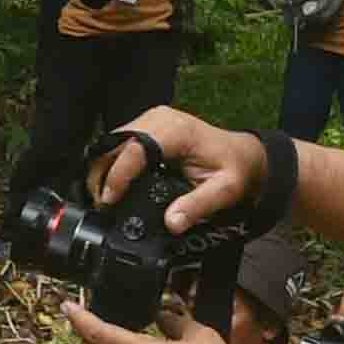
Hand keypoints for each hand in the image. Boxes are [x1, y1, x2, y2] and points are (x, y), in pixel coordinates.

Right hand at [90, 107, 265, 226]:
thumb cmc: (234, 168)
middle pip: (115, 143)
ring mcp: (150, 120)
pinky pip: (120, 143)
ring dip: (103, 170)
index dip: (117, 176)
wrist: (241, 154)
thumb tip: (172, 224)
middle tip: (102, 205)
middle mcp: (159, 119)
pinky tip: (114, 186)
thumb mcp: (224, 191)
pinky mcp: (146, 127)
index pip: (134, 149)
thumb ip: (198, 207)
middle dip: (102, 175)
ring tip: (105, 200)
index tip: (109, 201)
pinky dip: (111, 165)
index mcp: (176, 131)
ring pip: (112, 142)